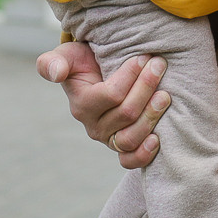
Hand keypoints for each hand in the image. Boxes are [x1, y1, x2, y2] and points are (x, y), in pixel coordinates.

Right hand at [36, 43, 169, 169]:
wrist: (99, 74)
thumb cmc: (84, 63)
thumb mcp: (67, 56)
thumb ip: (53, 63)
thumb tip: (56, 73)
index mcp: (82, 105)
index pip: (111, 94)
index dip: (131, 75)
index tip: (144, 56)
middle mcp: (94, 127)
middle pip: (126, 114)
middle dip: (146, 87)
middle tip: (159, 65)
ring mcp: (109, 139)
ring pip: (130, 137)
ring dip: (151, 116)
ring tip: (165, 95)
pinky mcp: (122, 148)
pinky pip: (130, 160)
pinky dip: (143, 154)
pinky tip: (157, 139)